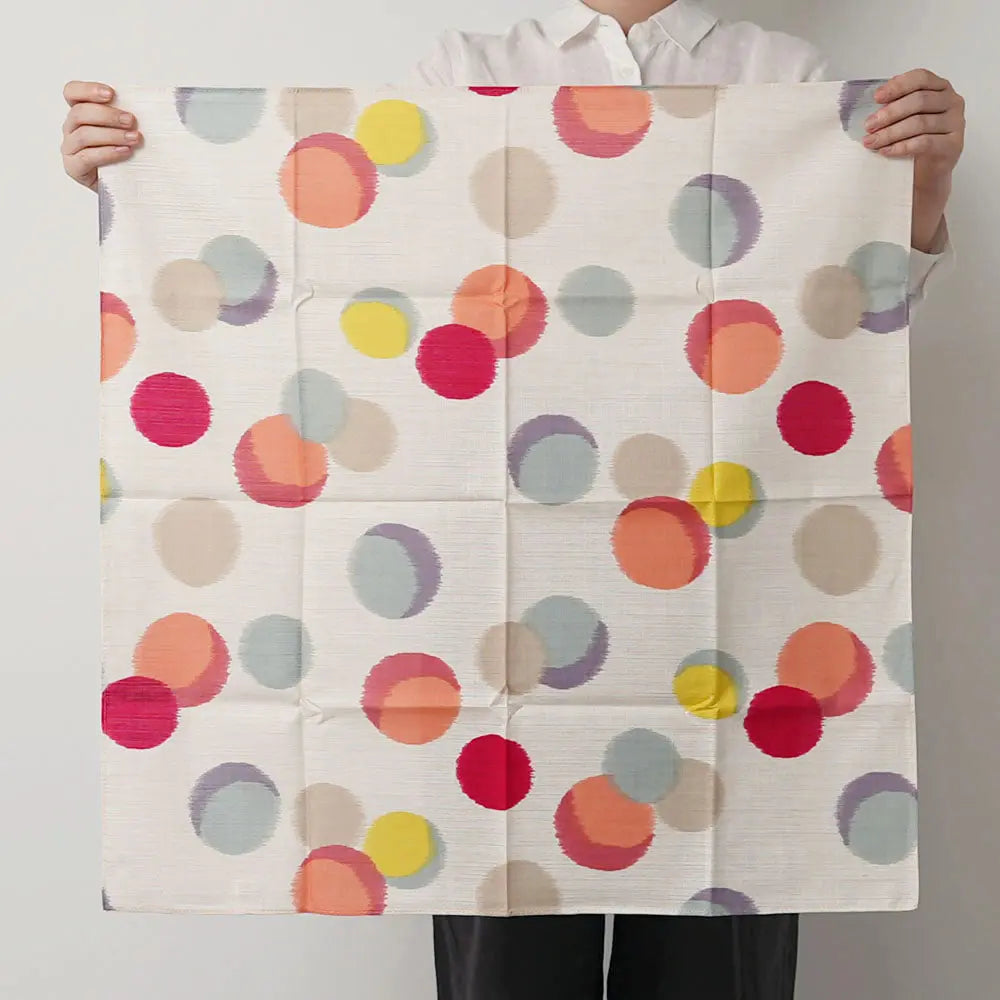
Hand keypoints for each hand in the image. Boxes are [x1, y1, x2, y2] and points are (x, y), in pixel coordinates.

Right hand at [61, 81, 142, 190]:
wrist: (125, 186)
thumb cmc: (125, 155)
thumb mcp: (125, 131)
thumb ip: (126, 117)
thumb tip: (152, 106)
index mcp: (80, 113)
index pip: (72, 93)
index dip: (88, 90)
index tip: (111, 94)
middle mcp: (71, 128)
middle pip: (79, 113)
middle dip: (108, 115)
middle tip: (131, 121)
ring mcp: (70, 148)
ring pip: (84, 135)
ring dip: (111, 135)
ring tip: (134, 138)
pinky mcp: (73, 167)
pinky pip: (86, 157)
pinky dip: (107, 153)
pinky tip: (125, 152)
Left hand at [862, 69, 964, 252]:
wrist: (928, 174)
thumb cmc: (914, 141)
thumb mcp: (905, 119)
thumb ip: (896, 105)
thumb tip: (871, 100)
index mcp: (940, 89)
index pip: (921, 78)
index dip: (897, 86)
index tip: (876, 98)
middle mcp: (952, 102)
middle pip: (919, 101)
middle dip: (889, 114)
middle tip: (868, 126)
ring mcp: (956, 123)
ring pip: (920, 123)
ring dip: (891, 133)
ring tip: (871, 142)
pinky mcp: (953, 145)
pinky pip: (924, 143)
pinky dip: (902, 147)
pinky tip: (885, 151)